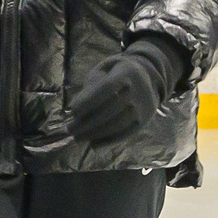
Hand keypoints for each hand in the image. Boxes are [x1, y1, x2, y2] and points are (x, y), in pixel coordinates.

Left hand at [66, 35, 188, 144]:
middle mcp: (138, 90)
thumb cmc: (115, 74)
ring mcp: (143, 107)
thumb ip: (90, 86)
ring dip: (95, 133)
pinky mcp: (144, 121)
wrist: (148, 79)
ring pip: (118, 124)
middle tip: (69, 129)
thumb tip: (75, 110)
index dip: (89, 100)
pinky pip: (126, 134)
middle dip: (87, 121)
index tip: (72, 110)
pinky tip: (93, 145)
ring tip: (77, 138)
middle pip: (111, 109)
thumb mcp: (104, 71)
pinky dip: (108, 141)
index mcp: (127, 73)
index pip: (106, 88)